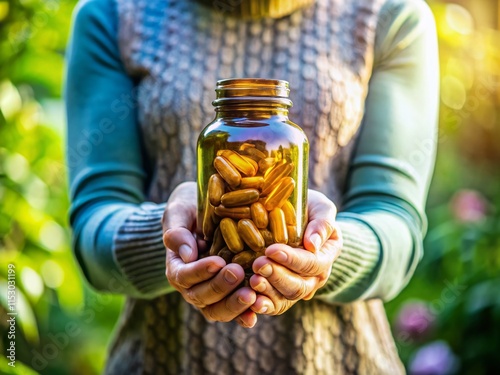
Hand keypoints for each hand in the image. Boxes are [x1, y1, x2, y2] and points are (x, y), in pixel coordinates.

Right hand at [162, 182, 257, 327]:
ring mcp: (211, 295)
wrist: (207, 211)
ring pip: (218, 310)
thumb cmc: (190, 209)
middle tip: (238, 272)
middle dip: (219, 287)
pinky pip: (236, 311)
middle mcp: (192, 286)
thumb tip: (188, 255)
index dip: (200, 271)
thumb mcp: (180, 212)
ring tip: (251, 294)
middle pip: (201, 297)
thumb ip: (178, 232)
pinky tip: (259, 307)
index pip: (183, 276)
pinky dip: (246, 313)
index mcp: (177, 267)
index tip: (218, 261)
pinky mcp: (231, 296)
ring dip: (234, 305)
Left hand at [249, 190, 341, 314]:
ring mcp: (295, 287)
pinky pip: (273, 305)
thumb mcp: (321, 209)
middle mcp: (313, 278)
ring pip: (285, 299)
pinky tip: (250, 302)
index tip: (271, 250)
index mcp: (325, 257)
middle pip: (298, 286)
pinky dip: (262, 305)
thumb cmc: (310, 209)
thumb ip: (322, 224)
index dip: (292, 259)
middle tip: (258, 265)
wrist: (299, 218)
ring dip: (268, 292)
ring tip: (252, 282)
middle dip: (277, 276)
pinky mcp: (278, 292)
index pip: (311, 264)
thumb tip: (312, 244)